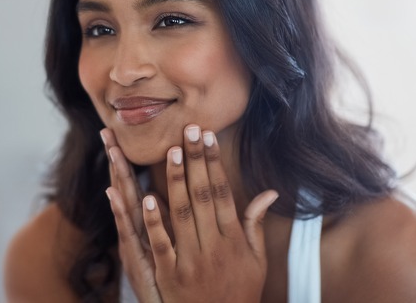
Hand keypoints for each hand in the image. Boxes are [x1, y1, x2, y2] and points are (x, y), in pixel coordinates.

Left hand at [104, 125, 278, 301]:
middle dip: (196, 161)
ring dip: (177, 182)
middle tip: (189, 129)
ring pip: (183, 215)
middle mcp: (215, 247)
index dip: (215, 164)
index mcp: (235, 240)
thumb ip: (255, 225)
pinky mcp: (171, 277)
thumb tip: (269, 192)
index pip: (222, 193)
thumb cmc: (239, 293)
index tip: (208, 137)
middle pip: (203, 196)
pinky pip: (162, 245)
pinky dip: (154, 222)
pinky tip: (147, 197)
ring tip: (172, 151)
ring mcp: (192, 262)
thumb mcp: (256, 261)